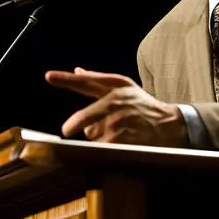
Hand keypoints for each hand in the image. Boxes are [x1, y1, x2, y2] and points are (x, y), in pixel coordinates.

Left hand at [44, 67, 188, 146]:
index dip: (66, 79)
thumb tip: (77, 70)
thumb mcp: (125, 86)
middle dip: (73, 126)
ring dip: (95, 137)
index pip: (86, 82)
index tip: (49, 76)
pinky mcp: (121, 141)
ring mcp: (118, 123)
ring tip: (112, 133)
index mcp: (115, 87)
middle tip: (69, 130)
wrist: (169, 125)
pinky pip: (100, 147)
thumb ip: (98, 79)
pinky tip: (116, 143)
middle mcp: (115, 103)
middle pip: (82, 119)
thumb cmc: (144, 105)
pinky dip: (103, 148)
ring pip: (90, 135)